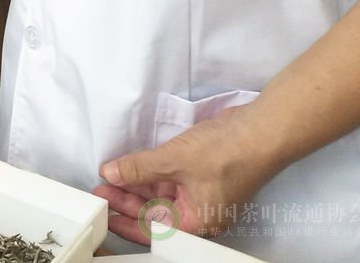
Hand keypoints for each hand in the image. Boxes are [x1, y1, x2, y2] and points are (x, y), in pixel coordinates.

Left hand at [95, 101, 280, 244]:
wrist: (259, 130)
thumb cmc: (224, 153)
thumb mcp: (173, 160)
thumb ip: (139, 169)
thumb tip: (109, 174)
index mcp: (198, 222)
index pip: (155, 230)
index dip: (127, 223)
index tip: (104, 214)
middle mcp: (199, 213)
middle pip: (156, 213)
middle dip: (127, 201)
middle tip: (100, 190)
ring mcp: (201, 193)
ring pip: (161, 195)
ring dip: (136, 186)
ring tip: (109, 176)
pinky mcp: (201, 175)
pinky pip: (170, 180)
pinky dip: (151, 175)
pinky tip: (131, 167)